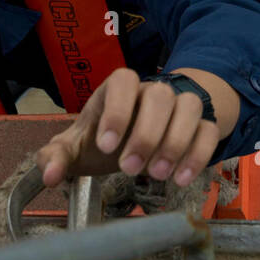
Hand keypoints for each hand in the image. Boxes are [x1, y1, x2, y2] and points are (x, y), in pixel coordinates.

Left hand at [35, 67, 218, 187]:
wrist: (136, 137)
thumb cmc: (103, 139)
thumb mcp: (76, 147)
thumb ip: (56, 157)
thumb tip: (49, 175)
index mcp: (118, 89)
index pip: (123, 80)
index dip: (118, 110)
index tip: (107, 146)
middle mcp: (152, 91)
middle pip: (160, 96)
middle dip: (147, 134)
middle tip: (130, 169)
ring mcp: (180, 105)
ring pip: (190, 107)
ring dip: (176, 142)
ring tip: (158, 175)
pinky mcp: (201, 125)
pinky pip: (209, 130)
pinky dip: (199, 154)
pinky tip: (181, 178)